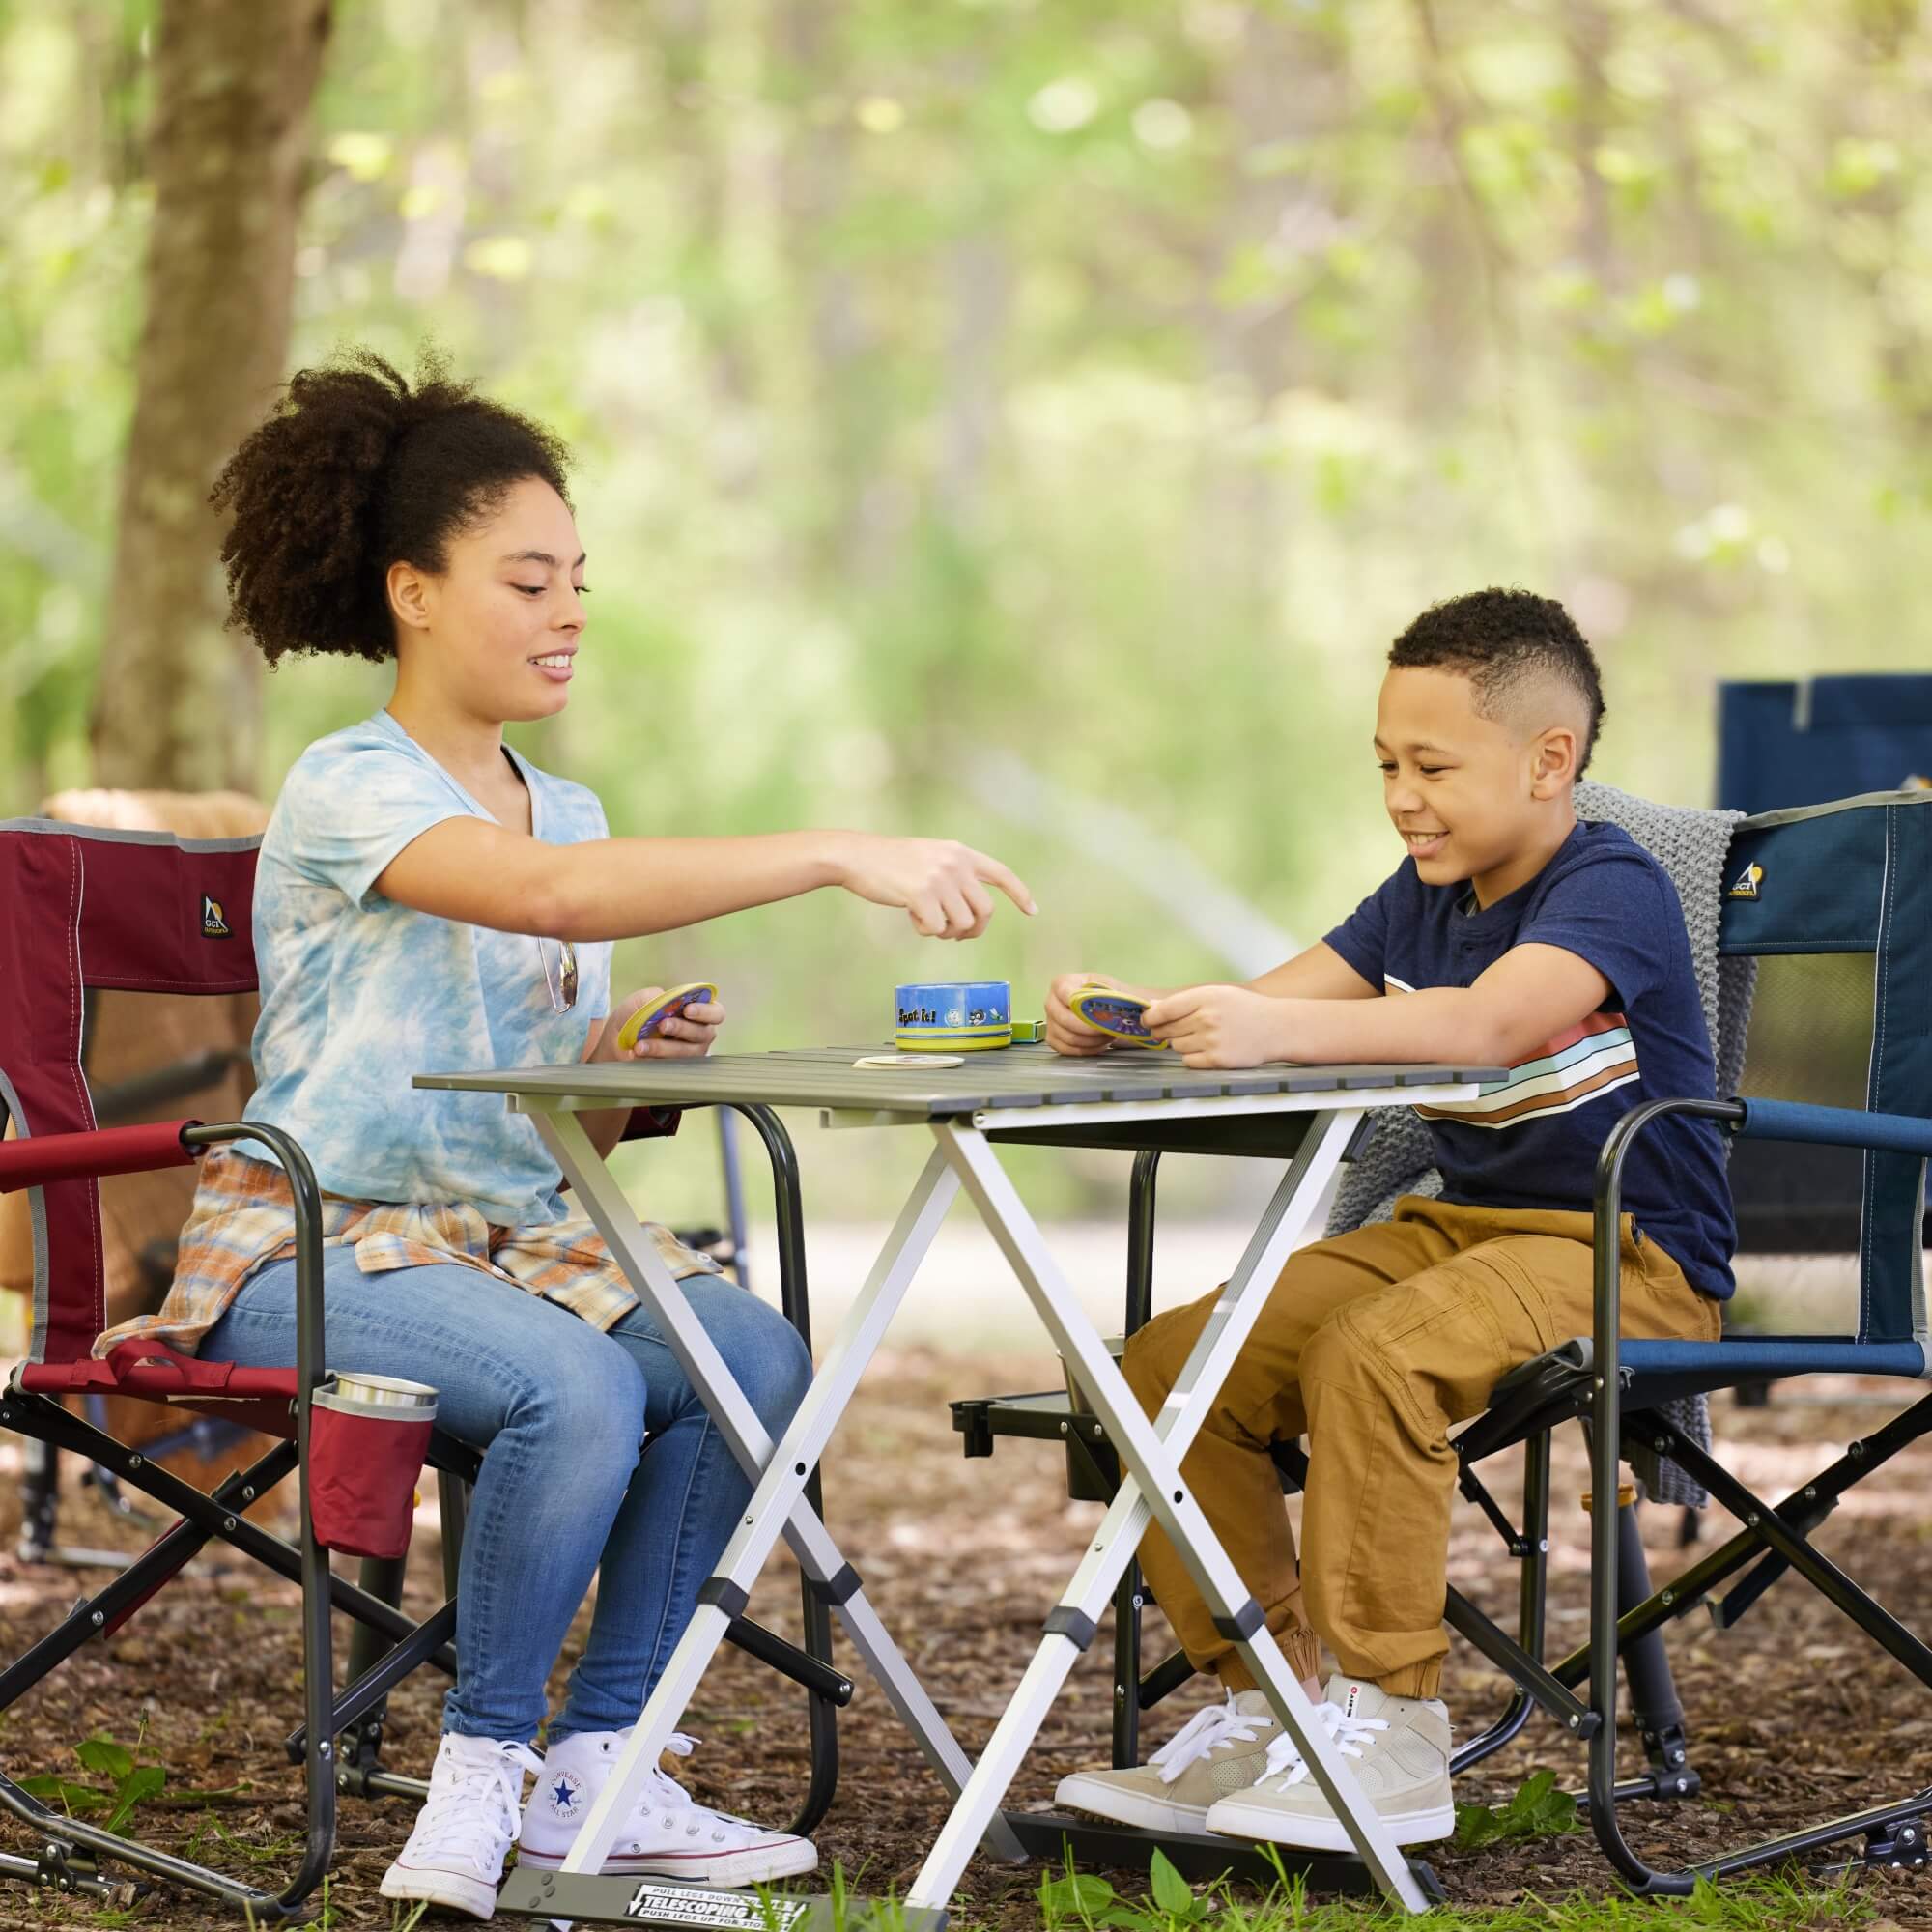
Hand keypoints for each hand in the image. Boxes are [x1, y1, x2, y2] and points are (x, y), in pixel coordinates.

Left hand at [600, 988, 726, 1060]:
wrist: (617, 1040)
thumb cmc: (636, 1016)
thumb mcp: (641, 1001)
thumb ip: (653, 997)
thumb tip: (661, 1000)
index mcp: (699, 1014)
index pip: (716, 1013)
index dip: (705, 1011)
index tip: (687, 1009)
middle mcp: (700, 1034)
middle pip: (702, 1033)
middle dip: (682, 1028)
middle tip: (662, 1025)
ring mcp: (690, 1054)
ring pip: (685, 1053)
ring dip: (663, 1048)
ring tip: (641, 1045)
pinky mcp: (676, 1069)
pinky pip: (670, 1067)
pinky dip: (653, 1060)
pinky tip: (638, 1055)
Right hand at [829, 832, 1035, 939]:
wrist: (858, 857)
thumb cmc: (890, 862)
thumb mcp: (930, 856)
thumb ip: (954, 874)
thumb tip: (972, 911)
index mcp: (960, 852)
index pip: (1001, 873)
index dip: (1019, 893)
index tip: (1032, 911)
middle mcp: (955, 863)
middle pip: (985, 911)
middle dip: (973, 930)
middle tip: (954, 934)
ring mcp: (939, 878)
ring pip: (963, 924)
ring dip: (945, 931)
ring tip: (925, 919)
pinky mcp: (922, 894)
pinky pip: (937, 929)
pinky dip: (925, 930)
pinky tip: (910, 916)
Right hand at [1046, 970, 1120, 1056]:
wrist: (1106, 1008)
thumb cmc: (1106, 995)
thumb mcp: (1111, 986)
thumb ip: (1107, 994)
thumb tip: (1106, 1005)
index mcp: (1062, 983)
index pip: (1063, 992)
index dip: (1076, 1002)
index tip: (1093, 1010)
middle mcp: (1051, 1002)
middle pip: (1064, 1019)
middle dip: (1089, 1028)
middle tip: (1107, 1029)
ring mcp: (1050, 1022)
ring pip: (1068, 1037)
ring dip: (1092, 1040)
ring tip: (1107, 1036)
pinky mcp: (1054, 1039)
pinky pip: (1067, 1050)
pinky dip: (1087, 1050)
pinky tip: (1100, 1044)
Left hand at [1143, 984, 1284, 1068]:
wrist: (1278, 1027)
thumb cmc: (1244, 1009)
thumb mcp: (1217, 994)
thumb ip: (1185, 1001)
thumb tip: (1152, 1008)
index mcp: (1205, 997)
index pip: (1164, 1010)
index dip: (1150, 1017)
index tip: (1146, 1021)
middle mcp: (1207, 1018)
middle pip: (1166, 1030)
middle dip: (1164, 1032)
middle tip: (1169, 1031)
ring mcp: (1212, 1040)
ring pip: (1176, 1046)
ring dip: (1181, 1044)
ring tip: (1201, 1037)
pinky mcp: (1218, 1060)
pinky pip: (1188, 1061)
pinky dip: (1192, 1057)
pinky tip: (1207, 1049)